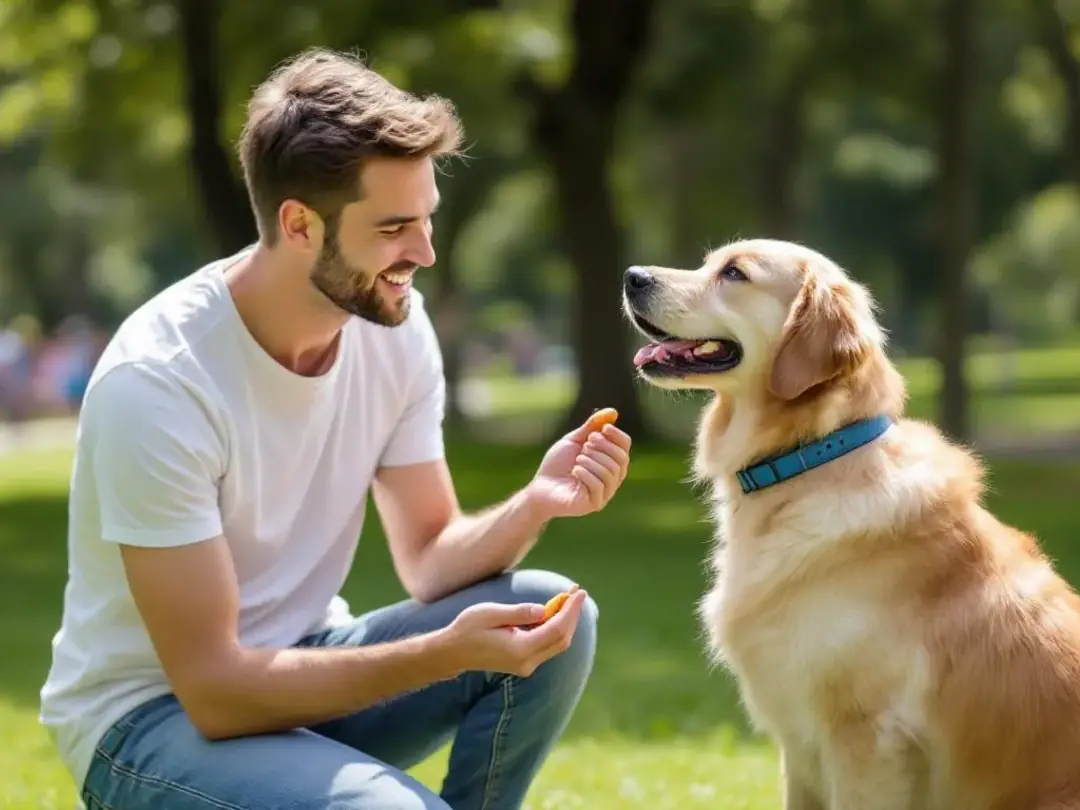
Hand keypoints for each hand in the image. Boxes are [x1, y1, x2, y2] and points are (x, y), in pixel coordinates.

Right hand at [437, 588, 589, 677]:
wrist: (452, 653)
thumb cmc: (467, 629)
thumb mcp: (490, 613)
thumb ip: (519, 613)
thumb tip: (544, 610)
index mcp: (519, 649)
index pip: (556, 629)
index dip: (570, 610)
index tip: (579, 592)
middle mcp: (527, 662)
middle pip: (562, 639)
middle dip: (572, 615)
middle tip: (577, 592)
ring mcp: (526, 665)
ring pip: (558, 644)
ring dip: (566, 621)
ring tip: (569, 598)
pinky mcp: (524, 663)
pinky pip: (548, 645)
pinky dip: (556, 628)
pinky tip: (555, 611)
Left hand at [526, 412, 631, 518]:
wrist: (539, 487)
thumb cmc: (557, 465)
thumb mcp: (574, 441)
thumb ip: (592, 427)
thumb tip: (613, 412)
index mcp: (609, 461)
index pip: (625, 446)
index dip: (617, 435)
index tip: (604, 428)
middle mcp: (612, 478)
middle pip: (621, 459)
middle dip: (604, 447)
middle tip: (586, 443)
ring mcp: (605, 493)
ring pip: (611, 472)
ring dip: (593, 460)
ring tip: (577, 459)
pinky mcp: (595, 504)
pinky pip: (600, 486)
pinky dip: (587, 474)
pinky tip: (575, 470)